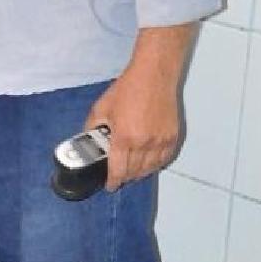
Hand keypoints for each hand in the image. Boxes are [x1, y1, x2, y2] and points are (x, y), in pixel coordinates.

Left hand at [87, 65, 181, 188]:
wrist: (153, 75)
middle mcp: (144, 144)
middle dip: (125, 177)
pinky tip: (148, 163)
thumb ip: (92, 127)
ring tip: (132, 171)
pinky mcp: (172, 137)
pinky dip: (155, 165)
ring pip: (150, 169)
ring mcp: (161, 141)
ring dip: (139, 173)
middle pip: (134, 172)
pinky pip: (164, 160)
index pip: (118, 170)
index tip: (109, 186)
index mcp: (124, 138)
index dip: (113, 182)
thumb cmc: (126, 89)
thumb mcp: (101, 108)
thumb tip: (88, 141)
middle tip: (118, 176)